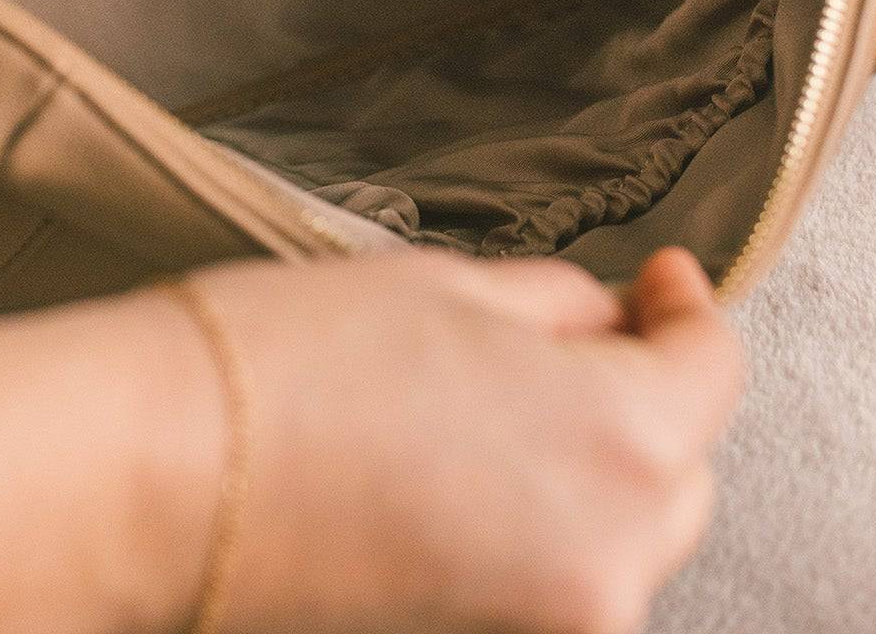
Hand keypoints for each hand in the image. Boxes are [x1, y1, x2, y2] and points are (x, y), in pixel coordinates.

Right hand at [163, 247, 743, 633]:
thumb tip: (608, 320)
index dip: (688, 308)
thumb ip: (562, 309)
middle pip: (680, 473)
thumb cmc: (293, 362)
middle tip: (589, 332)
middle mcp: (611, 563)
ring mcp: (550, 629)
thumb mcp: (454, 286)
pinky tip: (469, 472)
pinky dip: (539, 532)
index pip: (714, 372)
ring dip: (593, 471)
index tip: (663, 277)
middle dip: (647, 397)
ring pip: (622, 541)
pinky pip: (555, 586)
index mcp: (621, 441)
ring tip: (505, 404)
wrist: (161, 478)